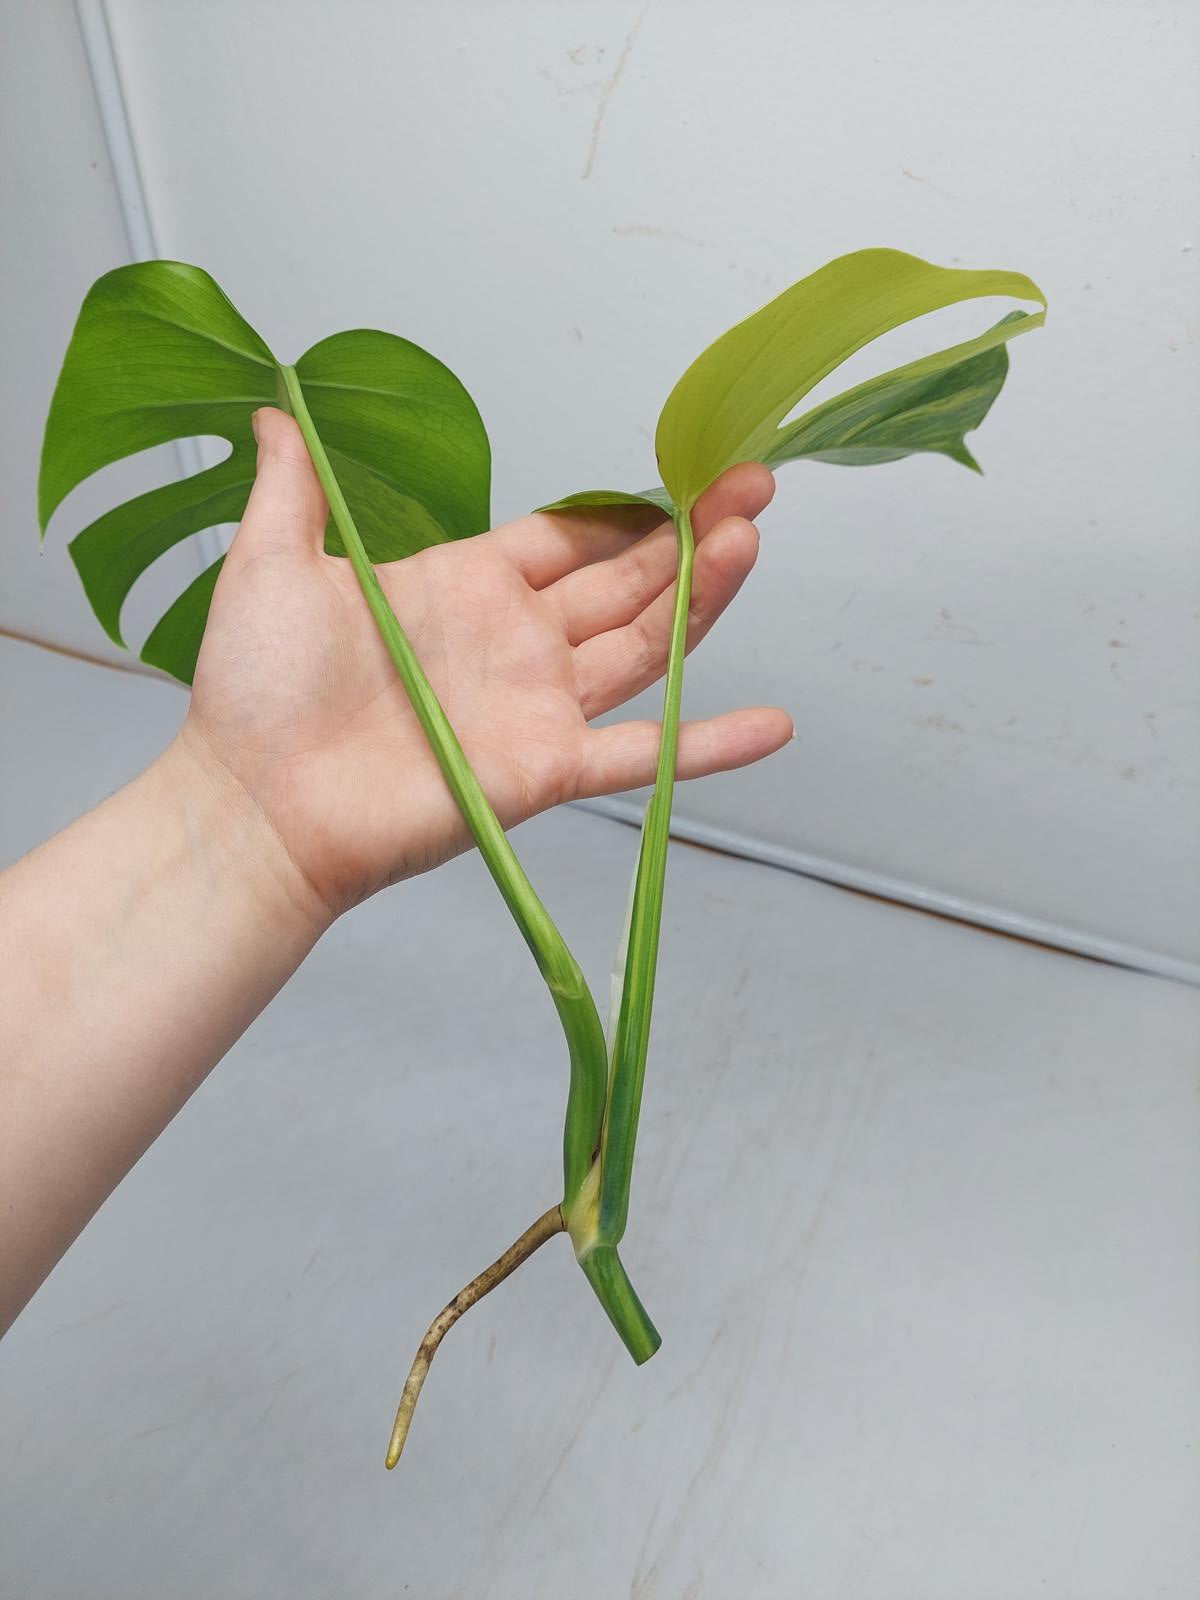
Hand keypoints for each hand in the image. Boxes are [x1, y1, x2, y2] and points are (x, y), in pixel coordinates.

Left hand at [182, 408, 791, 920]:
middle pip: (627, 581)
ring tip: (751, 539)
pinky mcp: (547, 770)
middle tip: (753, 484)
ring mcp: (537, 707)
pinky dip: (709, 744)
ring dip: (704, 597)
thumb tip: (273, 411)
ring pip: (645, 647)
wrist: (255, 800)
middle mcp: (516, 642)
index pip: (570, 539)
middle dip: (691, 532)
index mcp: (467, 585)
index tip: (684, 470)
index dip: (627, 510)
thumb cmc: (258, 690)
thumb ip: (291, 488)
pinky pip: (643, 756)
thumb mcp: (271, 563)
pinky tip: (775, 723)